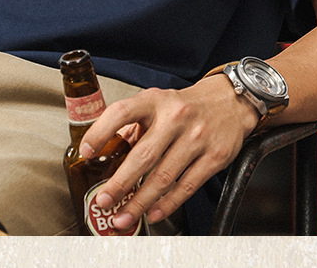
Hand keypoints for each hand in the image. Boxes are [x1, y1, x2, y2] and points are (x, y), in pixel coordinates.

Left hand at [78, 74, 258, 230]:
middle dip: (120, 183)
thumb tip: (106, 148)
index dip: (101, 131)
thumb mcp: (157, 103)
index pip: (122, 112)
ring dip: (140, 202)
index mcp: (155, 100)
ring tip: (124, 216)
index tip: (86, 152)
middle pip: (143, 155)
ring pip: (164, 177)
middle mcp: (175, 117)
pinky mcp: (215, 156)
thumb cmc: (185, 106)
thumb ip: (133, 124)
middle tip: (103, 201)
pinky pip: (187, 186)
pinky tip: (153, 213)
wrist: (229, 101)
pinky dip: (168, 204)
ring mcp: (197, 137)